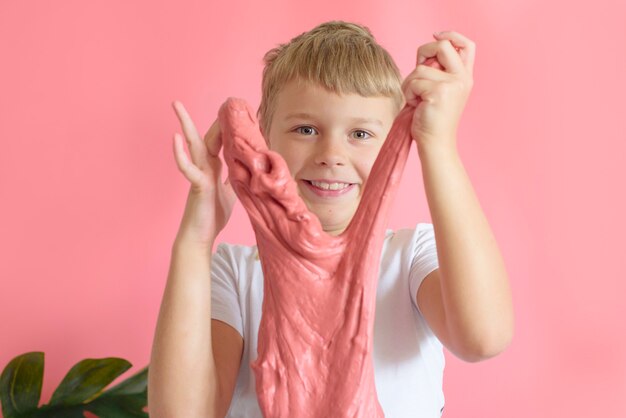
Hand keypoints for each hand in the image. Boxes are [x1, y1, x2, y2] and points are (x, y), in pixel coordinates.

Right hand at [171, 101, 236, 246]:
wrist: (201, 235)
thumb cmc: (213, 214)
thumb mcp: (232, 191)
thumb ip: (236, 175)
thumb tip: (250, 165)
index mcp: (215, 167)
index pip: (220, 141)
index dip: (226, 126)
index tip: (233, 110)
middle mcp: (206, 167)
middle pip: (204, 137)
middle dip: (203, 117)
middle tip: (201, 99)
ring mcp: (200, 174)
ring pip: (193, 145)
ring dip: (185, 125)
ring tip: (177, 105)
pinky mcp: (197, 186)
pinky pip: (188, 168)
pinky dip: (181, 154)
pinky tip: (176, 138)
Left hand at [401, 30, 475, 155]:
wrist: (436, 144)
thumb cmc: (432, 119)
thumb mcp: (440, 91)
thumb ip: (438, 72)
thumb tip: (425, 56)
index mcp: (465, 77)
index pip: (466, 45)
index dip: (451, 35)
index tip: (436, 35)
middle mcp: (462, 78)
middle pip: (442, 46)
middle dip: (424, 51)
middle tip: (418, 69)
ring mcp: (452, 84)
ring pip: (421, 68)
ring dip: (410, 83)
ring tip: (416, 100)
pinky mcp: (439, 92)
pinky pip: (413, 82)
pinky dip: (408, 94)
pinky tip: (415, 106)